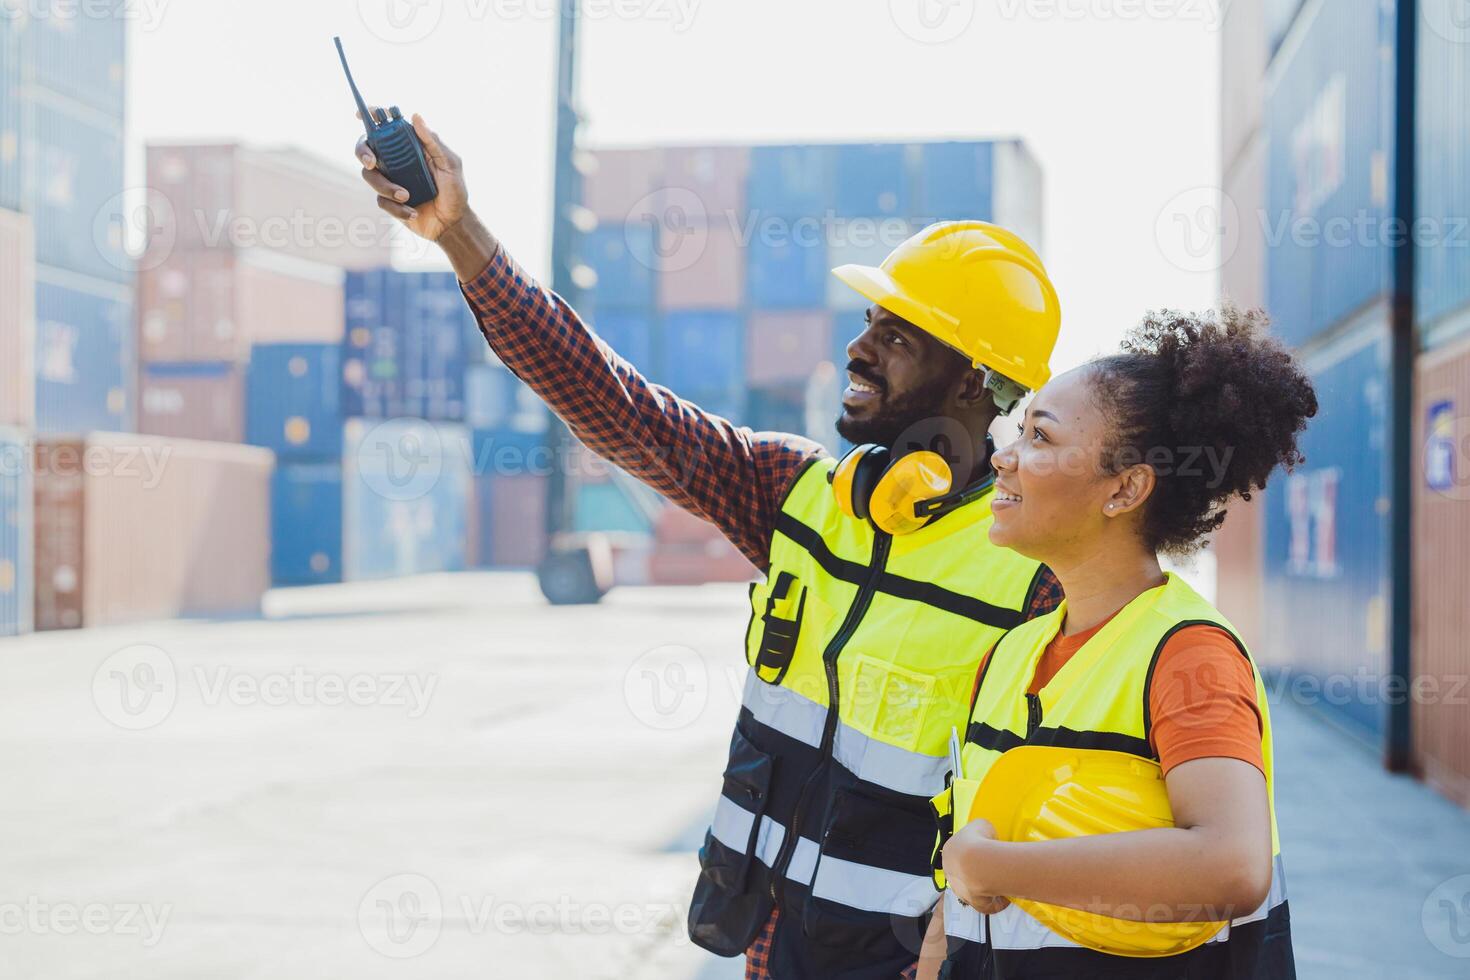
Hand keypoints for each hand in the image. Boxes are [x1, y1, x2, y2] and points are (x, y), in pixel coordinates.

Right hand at [357, 112, 467, 241]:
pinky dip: (397, 207)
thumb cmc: (455, 191)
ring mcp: (391, 179)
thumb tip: (416, 116)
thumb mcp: (450, 164)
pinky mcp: (389, 200)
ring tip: (407, 196)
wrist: (453, 223)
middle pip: (367, 148)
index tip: (359, 113)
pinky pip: (381, 200)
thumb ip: (433, 141)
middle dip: (363, 152)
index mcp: (410, 147)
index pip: (387, 127)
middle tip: (371, 163)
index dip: (371, 116)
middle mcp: (396, 160)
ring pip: (370, 176)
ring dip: (386, 187)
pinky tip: (413, 212)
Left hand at [941, 818, 1010, 914]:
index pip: (958, 855)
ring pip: (973, 892)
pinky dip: (997, 903)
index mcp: (949, 854)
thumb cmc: (978, 841)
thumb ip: (980, 830)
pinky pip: (987, 905)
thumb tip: (985, 832)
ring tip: (1000, 884)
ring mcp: (962, 891)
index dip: (970, 855)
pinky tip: (1006, 898)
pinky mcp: (975, 903)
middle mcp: (952, 875)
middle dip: (976, 873)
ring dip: (985, 889)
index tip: (983, 854)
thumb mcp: (980, 825)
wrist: (980, 863)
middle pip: (963, 875)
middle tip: (991, 869)